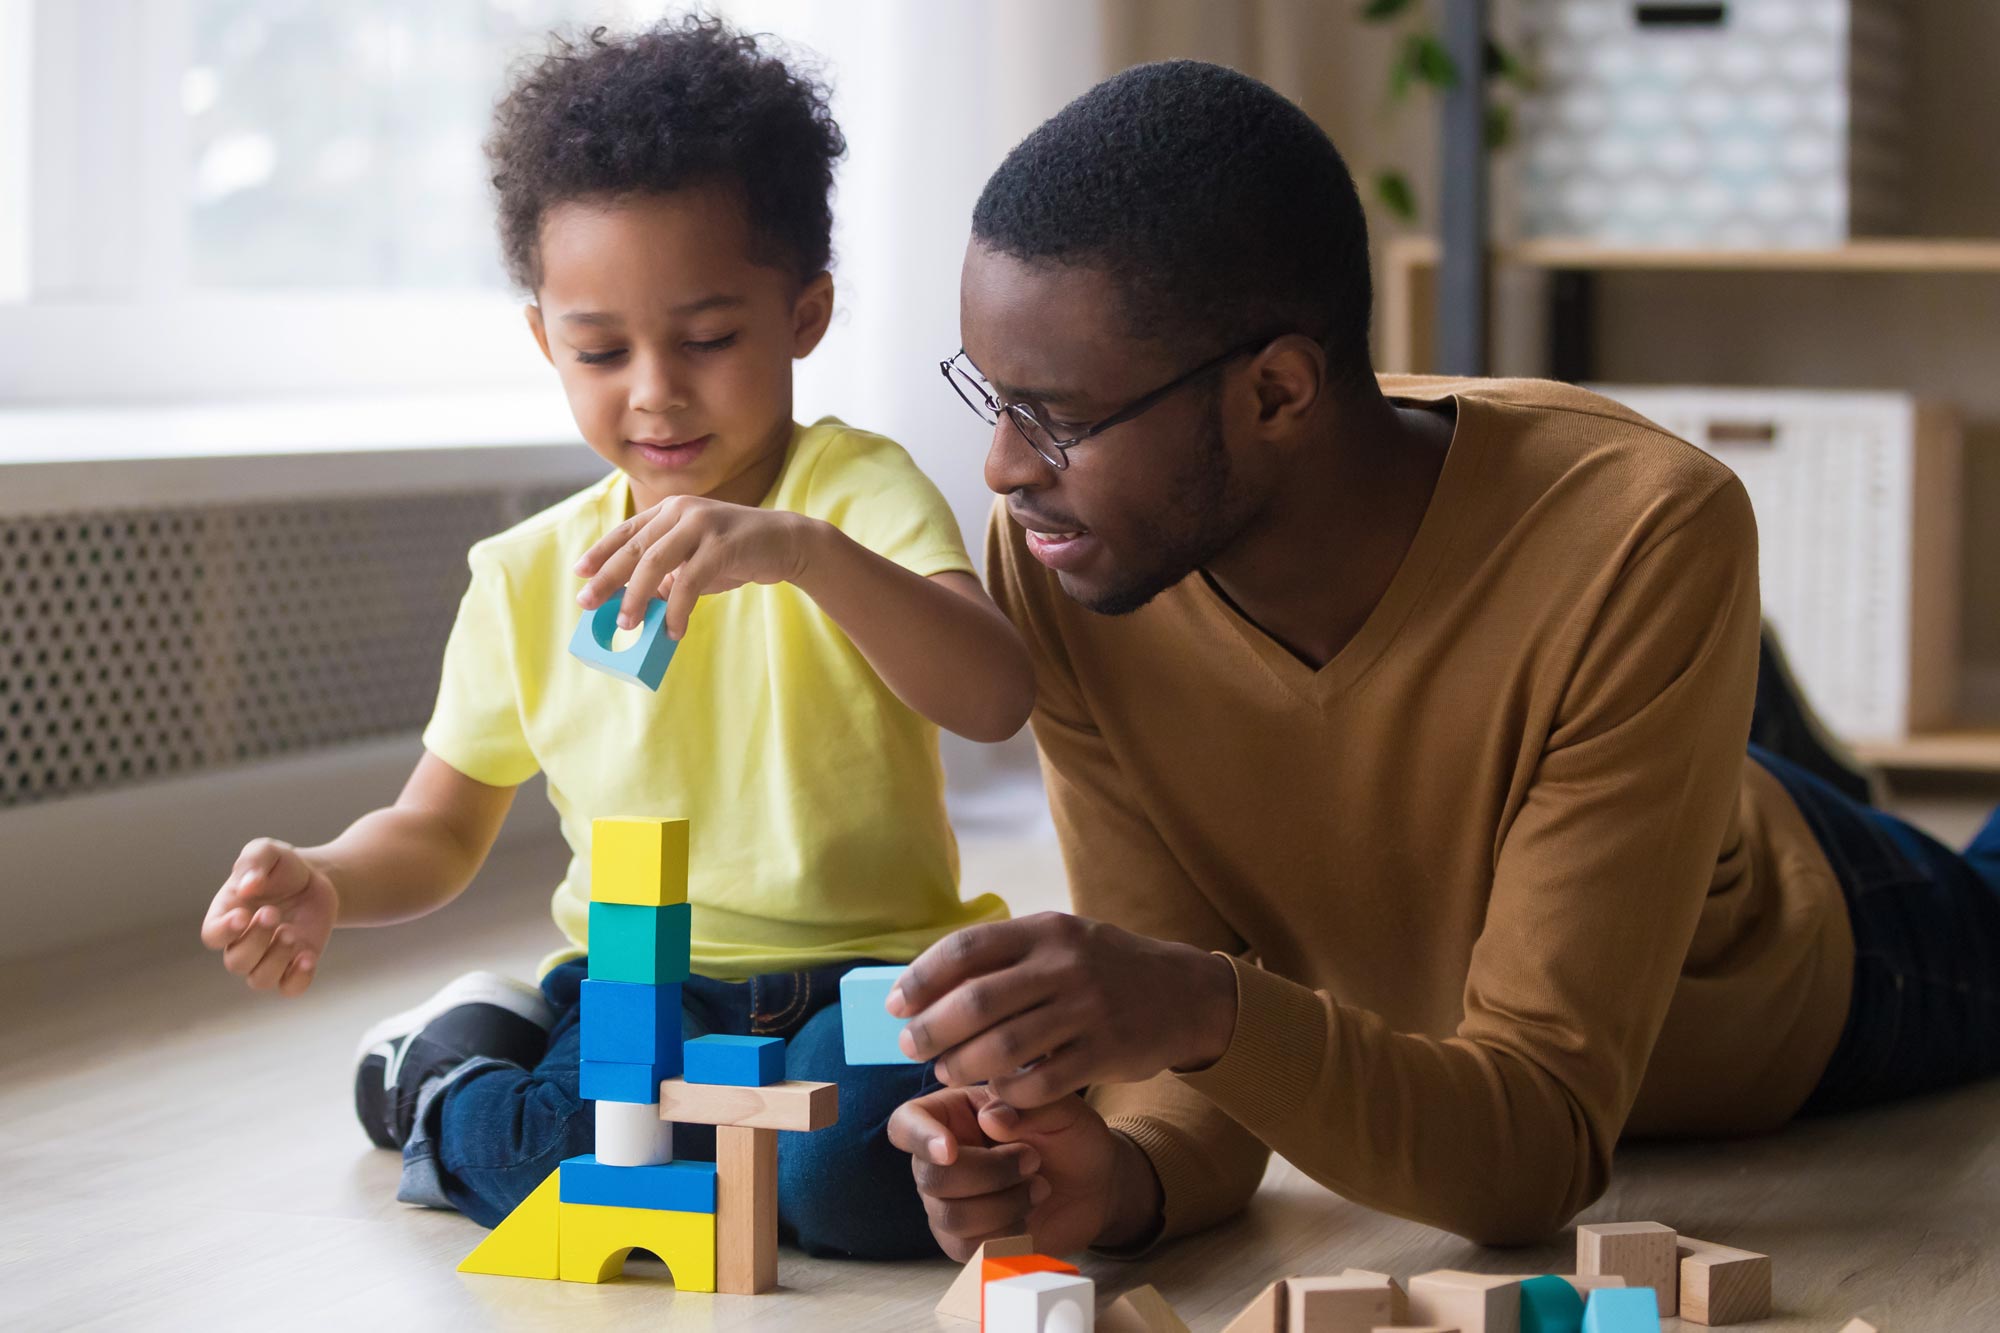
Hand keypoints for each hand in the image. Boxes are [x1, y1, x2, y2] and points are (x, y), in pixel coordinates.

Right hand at [199, 838, 336, 995]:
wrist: (316, 879)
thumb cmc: (282, 866)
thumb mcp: (267, 852)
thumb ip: (253, 863)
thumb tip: (247, 888)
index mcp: (227, 915)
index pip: (212, 936)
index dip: (224, 931)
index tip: (243, 915)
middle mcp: (243, 942)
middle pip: (236, 962)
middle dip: (256, 941)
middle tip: (274, 913)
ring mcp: (269, 957)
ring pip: (259, 980)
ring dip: (276, 960)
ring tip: (292, 933)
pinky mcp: (295, 965)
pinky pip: (290, 989)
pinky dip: (298, 979)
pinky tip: (308, 956)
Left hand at [573, 496, 822, 637]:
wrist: (787, 542)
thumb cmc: (737, 553)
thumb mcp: (696, 559)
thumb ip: (667, 574)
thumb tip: (635, 604)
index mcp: (672, 510)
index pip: (628, 531)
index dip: (601, 552)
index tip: (580, 573)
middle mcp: (682, 512)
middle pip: (634, 548)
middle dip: (607, 579)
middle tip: (587, 603)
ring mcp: (702, 525)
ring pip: (654, 564)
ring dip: (636, 598)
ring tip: (628, 624)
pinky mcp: (721, 545)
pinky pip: (688, 583)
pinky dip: (677, 610)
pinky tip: (674, 631)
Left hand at [889, 913, 1237, 1109]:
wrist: (1184, 993)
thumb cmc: (1103, 968)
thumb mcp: (1059, 941)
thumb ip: (1005, 956)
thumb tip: (926, 984)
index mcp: (1045, 930)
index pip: (966, 949)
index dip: (921, 979)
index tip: (896, 1005)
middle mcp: (1065, 964)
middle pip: (977, 1002)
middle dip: (931, 1029)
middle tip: (910, 1047)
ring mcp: (1088, 1009)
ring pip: (1004, 1047)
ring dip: (962, 1065)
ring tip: (946, 1072)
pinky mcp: (1106, 1051)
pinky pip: (1041, 1083)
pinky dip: (1009, 1093)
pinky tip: (994, 1093)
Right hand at [889, 1087, 1146, 1259]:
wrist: (1095, 1185)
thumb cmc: (1069, 1136)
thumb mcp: (1060, 1110)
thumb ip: (1026, 1106)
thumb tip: (989, 1119)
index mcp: (950, 1115)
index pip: (905, 1124)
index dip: (919, 1137)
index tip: (950, 1149)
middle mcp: (938, 1160)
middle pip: (931, 1177)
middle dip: (990, 1173)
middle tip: (1033, 1161)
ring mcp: (947, 1204)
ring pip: (951, 1216)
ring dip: (1004, 1204)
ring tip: (1039, 1186)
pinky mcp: (964, 1242)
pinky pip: (969, 1248)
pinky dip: (1007, 1233)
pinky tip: (1029, 1216)